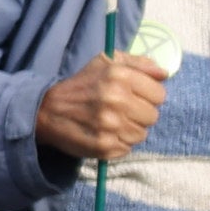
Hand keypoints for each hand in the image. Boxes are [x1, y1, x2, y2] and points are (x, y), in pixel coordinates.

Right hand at [34, 52, 166, 163]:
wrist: (45, 110)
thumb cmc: (81, 85)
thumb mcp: (105, 62)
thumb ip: (138, 63)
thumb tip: (164, 74)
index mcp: (119, 76)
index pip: (159, 95)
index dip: (148, 96)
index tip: (133, 97)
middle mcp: (116, 100)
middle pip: (153, 116)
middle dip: (139, 114)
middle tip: (120, 111)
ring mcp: (111, 126)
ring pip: (141, 134)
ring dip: (129, 130)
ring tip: (111, 123)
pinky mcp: (105, 146)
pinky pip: (127, 148)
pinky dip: (118, 143)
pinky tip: (104, 134)